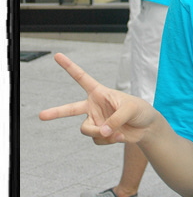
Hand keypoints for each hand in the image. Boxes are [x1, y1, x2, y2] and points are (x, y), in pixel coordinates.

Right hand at [39, 53, 156, 144]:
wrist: (146, 127)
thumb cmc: (139, 110)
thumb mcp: (130, 109)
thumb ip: (115, 119)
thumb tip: (102, 132)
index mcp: (100, 92)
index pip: (81, 78)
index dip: (69, 67)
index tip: (57, 55)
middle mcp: (94, 106)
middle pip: (70, 109)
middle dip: (55, 112)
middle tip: (41, 115)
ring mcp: (96, 121)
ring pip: (86, 130)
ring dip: (100, 133)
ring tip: (115, 132)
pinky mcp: (100, 134)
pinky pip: (97, 140)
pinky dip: (108, 140)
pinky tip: (120, 136)